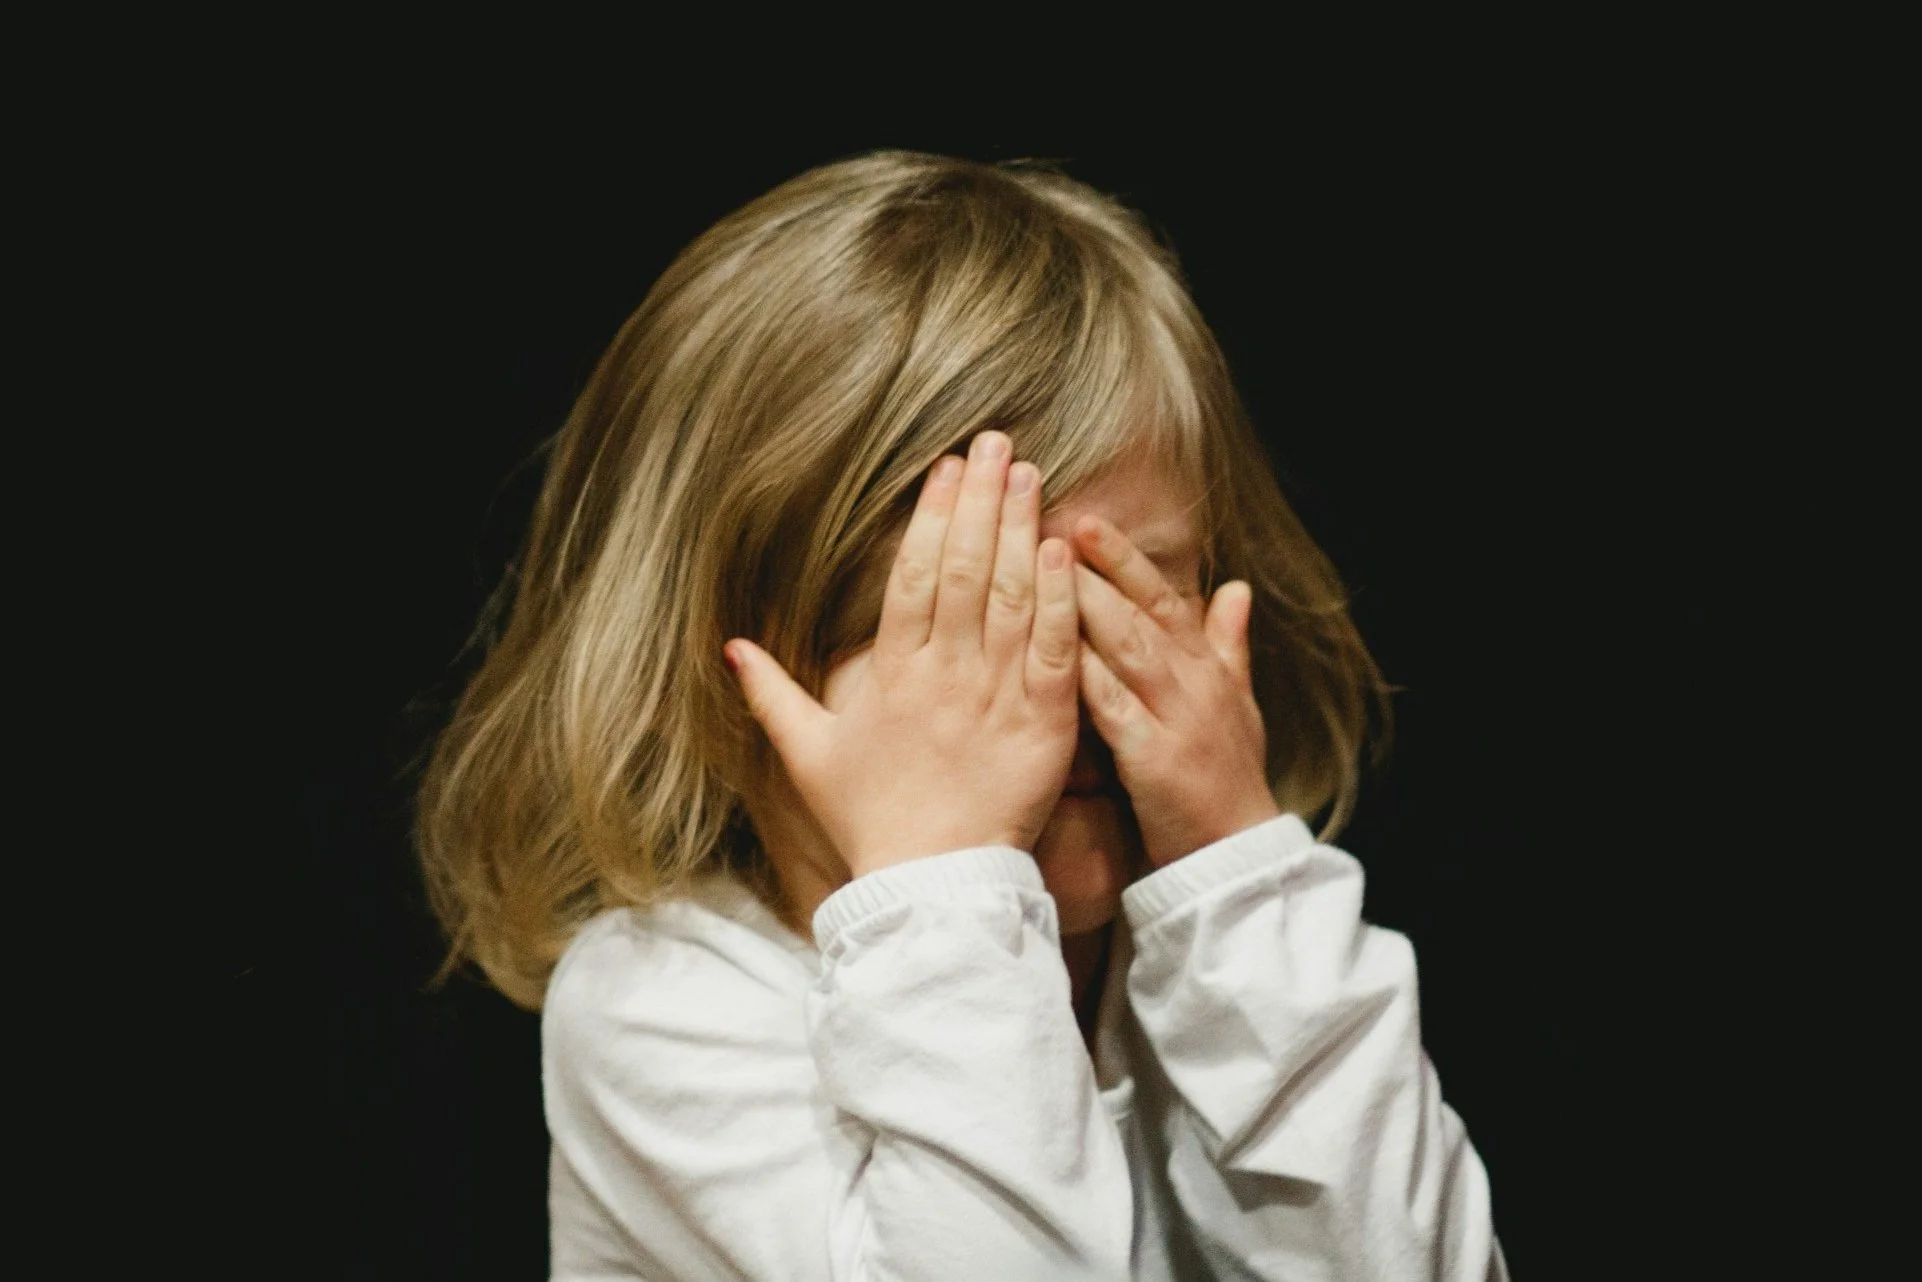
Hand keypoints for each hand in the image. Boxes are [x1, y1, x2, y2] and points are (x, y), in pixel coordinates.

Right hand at [725, 432, 1081, 876]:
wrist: (931, 886)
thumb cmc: (870, 822)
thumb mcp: (809, 757)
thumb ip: (773, 695)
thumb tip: (732, 647)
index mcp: (891, 675)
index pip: (913, 577)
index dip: (931, 517)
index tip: (947, 468)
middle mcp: (943, 675)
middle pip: (964, 570)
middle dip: (982, 501)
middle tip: (998, 444)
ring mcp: (994, 697)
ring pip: (1010, 597)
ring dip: (1022, 530)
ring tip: (1032, 476)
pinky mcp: (1042, 725)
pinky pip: (1052, 650)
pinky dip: (1059, 599)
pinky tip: (1063, 550)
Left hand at [1071, 516, 1278, 867]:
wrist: (1238, 857)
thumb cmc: (1228, 780)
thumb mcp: (1238, 705)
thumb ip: (1229, 644)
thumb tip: (1237, 587)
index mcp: (1206, 667)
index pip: (1161, 597)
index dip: (1122, 558)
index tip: (1083, 520)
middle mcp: (1194, 682)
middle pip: (1140, 610)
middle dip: (1095, 566)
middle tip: (1048, 523)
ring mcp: (1177, 717)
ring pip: (1128, 647)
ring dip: (1086, 604)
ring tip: (1042, 568)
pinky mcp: (1156, 758)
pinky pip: (1115, 708)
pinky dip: (1085, 677)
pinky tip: (1049, 651)